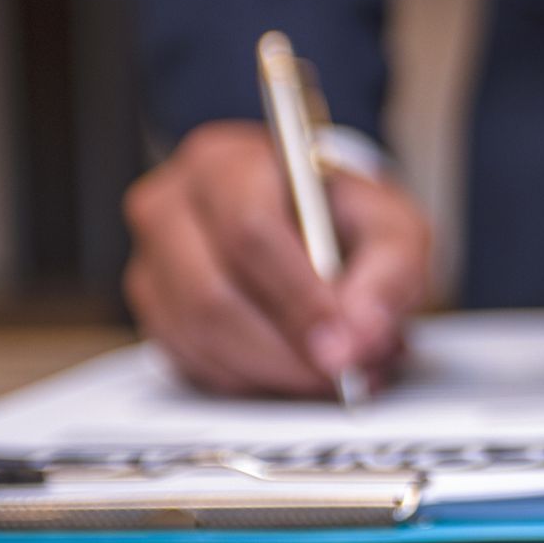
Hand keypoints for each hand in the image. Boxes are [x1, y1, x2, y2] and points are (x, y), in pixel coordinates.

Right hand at [122, 120, 430, 396]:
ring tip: (330, 375)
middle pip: (212, 292)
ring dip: (270, 369)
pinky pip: (190, 361)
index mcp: (226, 163)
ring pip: (197, 335)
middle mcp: (172, 206)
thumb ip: (389, 275)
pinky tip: (293, 374)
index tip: (340, 342)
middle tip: (340, 371)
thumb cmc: (344, 218)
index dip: (297, 297)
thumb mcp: (392, 229)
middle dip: (284, 347)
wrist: (314, 225)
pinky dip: (249, 379)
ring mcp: (152, 262)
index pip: (250, 232)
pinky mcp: (153, 313)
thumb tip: (361, 333)